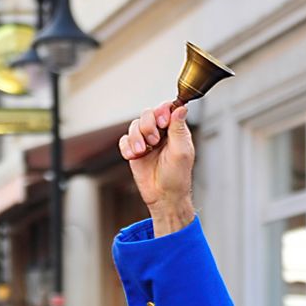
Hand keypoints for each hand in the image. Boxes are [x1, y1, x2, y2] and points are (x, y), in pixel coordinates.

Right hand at [119, 103, 195, 235]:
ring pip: (134, 125)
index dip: (162, 111)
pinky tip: (133, 156)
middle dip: (147, 125)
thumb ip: (179, 129)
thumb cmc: (177, 177)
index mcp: (175, 131)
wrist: (163, 196)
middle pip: (147, 114)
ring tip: (141, 152)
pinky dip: (127, 147)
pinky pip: (124, 140)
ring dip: (136, 138)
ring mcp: (146, 141)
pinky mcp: (134, 150)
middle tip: (153, 140)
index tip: (162, 122)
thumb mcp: (181, 151)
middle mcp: (160, 133)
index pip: (166, 109)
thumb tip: (181, 108)